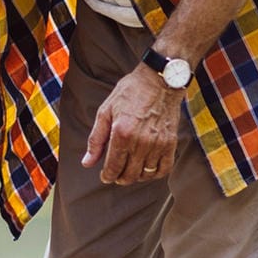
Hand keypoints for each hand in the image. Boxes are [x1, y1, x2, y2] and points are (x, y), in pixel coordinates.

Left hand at [82, 65, 183, 183]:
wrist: (160, 80)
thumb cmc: (131, 92)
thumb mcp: (106, 111)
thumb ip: (96, 139)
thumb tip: (87, 162)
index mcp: (122, 134)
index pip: (113, 167)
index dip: (107, 176)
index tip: (106, 176)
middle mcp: (140, 142)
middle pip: (129, 175)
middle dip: (120, 178)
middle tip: (117, 174)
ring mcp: (157, 144)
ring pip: (146, 174)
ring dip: (136, 176)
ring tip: (131, 170)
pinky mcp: (170, 142)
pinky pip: (164, 169)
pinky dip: (155, 173)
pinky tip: (148, 168)